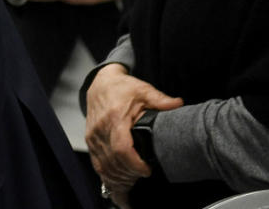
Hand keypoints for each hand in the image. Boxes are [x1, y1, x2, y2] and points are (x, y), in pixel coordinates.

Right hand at [85, 64, 181, 194]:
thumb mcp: (143, 90)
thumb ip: (160, 99)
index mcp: (114, 118)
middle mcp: (100, 129)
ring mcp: (93, 137)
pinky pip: (97, 164)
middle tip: (144, 177)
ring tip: (134, 183)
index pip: (122, 148)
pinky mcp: (90, 141)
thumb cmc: (121, 88)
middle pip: (113, 162)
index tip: (147, 171)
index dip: (135, 164)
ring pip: (104, 166)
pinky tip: (119, 183)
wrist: (100, 84)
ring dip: (118, 179)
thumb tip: (178, 103)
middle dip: (129, 175)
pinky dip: (108, 176)